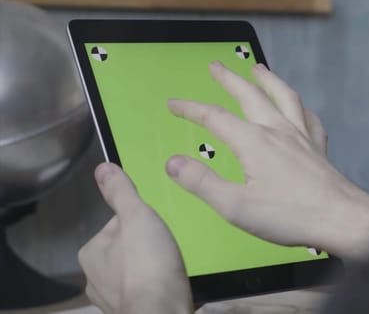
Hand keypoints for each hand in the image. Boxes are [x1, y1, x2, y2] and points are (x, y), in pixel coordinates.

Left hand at [79, 163, 192, 313]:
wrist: (162, 312)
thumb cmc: (147, 264)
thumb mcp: (137, 216)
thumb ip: (121, 193)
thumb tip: (103, 168)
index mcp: (92, 253)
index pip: (118, 225)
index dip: (141, 220)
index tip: (158, 224)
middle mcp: (96, 279)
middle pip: (129, 249)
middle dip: (149, 246)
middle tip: (170, 245)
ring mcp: (115, 300)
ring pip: (140, 273)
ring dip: (157, 269)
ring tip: (176, 265)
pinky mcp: (136, 312)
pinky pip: (151, 292)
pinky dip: (163, 287)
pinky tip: (177, 283)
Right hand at [166, 62, 368, 260]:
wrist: (341, 219)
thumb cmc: (291, 215)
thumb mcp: (235, 206)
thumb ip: (202, 182)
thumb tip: (174, 163)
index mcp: (254, 142)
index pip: (214, 117)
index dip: (191, 108)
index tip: (174, 104)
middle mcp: (278, 131)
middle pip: (250, 95)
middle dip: (230, 79)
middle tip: (216, 66)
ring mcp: (301, 136)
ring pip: (284, 97)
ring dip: (268, 80)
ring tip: (259, 68)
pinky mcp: (318, 148)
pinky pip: (309, 118)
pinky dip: (301, 108)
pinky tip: (301, 109)